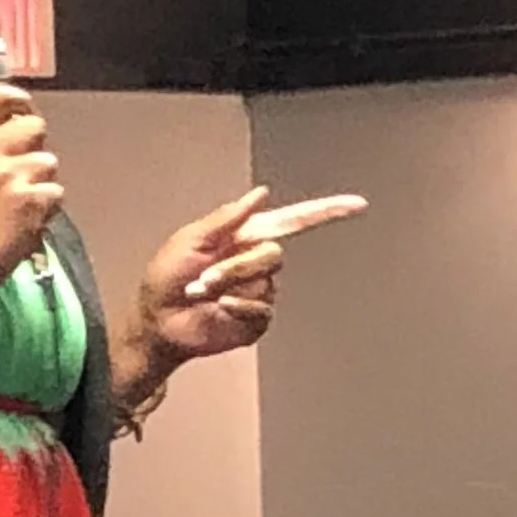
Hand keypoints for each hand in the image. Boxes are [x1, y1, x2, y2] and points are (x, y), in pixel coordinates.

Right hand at [0, 86, 64, 305]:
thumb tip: (8, 123)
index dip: (16, 98)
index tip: (23, 107)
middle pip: (34, 126)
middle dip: (36, 146)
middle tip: (24, 168)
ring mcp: (10, 177)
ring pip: (49, 164)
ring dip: (41, 183)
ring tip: (20, 204)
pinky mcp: (31, 201)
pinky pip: (55, 194)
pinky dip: (46, 209)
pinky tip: (26, 220)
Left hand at [127, 186, 366, 375]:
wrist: (157, 321)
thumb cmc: (166, 278)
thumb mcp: (190, 239)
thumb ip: (227, 218)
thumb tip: (261, 194)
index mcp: (245, 238)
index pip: (293, 221)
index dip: (326, 212)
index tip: (358, 204)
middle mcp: (257, 264)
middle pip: (274, 253)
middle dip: (237, 264)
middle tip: (204, 276)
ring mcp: (260, 293)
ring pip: (267, 280)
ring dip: (231, 283)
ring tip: (202, 292)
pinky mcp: (256, 320)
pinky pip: (262, 308)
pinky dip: (240, 305)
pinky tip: (219, 308)